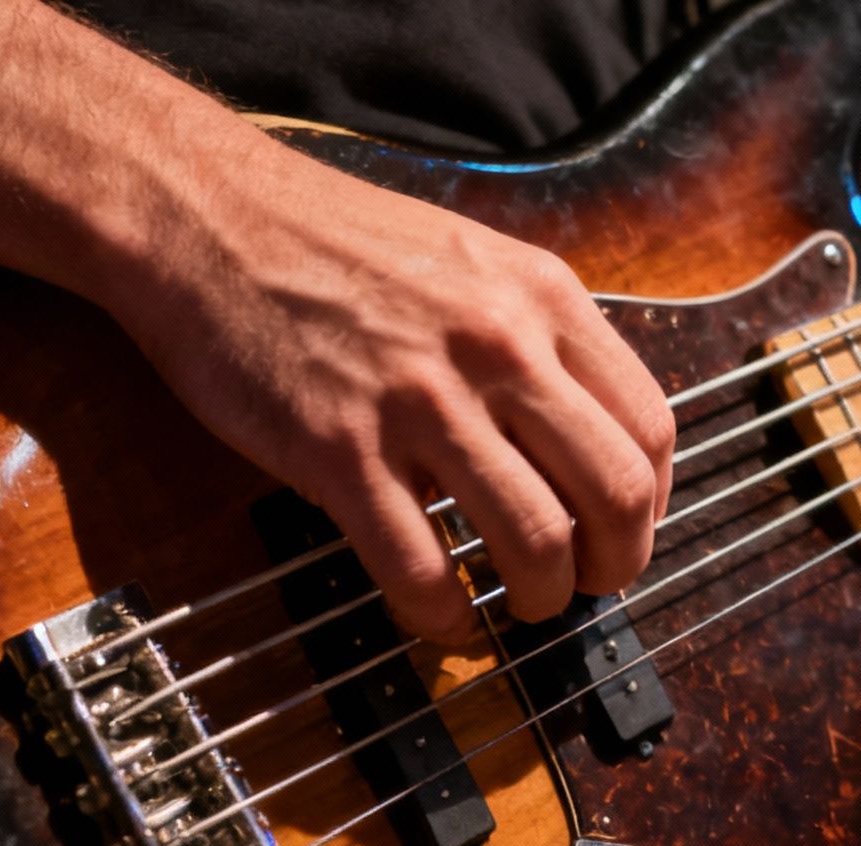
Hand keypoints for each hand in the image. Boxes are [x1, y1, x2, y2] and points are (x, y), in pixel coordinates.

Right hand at [119, 143, 673, 641]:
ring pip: (534, 540)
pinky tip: (438, 612)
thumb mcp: (472, 261)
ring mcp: (419, 402)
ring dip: (538, 598)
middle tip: (588, 585)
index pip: (650, 426)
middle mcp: (497, 348)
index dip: (652, 502)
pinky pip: (421, 567)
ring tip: (520, 603)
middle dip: (615, 566)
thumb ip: (537, 337)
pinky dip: (443, 613)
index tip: (626, 529)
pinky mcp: (340, 451)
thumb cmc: (333, 242)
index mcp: (542, 300)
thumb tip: (587, 433)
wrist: (207, 217)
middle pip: (614, 494)